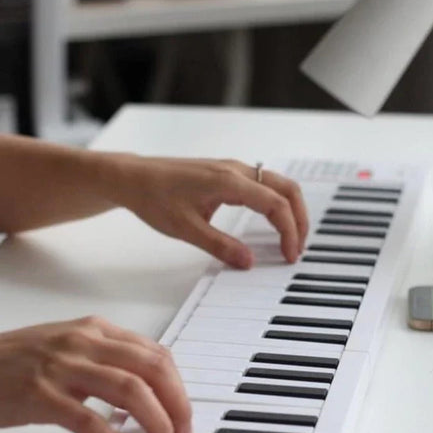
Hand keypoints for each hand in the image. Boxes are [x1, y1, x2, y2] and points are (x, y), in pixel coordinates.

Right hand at [0, 316, 191, 432]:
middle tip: (183, 432)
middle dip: (178, 403)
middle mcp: (83, 342)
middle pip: (152, 369)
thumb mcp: (63, 347)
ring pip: (131, 391)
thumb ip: (102, 361)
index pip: (153, 353)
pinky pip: (92, 422)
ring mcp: (63, 367)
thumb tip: (140, 392)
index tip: (183, 411)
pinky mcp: (42, 396)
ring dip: (157, 422)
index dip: (177, 384)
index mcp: (93, 330)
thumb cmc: (8, 362)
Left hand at [112, 156, 308, 268]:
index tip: (288, 255)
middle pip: (287, 189)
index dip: (289, 231)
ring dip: (290, 210)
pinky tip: (271, 223)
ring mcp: (232, 170)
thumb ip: (220, 246)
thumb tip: (248, 262)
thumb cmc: (154, 197)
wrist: (133, 178)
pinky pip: (263, 186)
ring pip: (278, 185)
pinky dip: (276, 204)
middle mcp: (236, 170)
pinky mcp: (226, 174)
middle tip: (297, 249)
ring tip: (289, 239)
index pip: (275, 204)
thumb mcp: (186, 229)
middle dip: (299, 219)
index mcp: (229, 181)